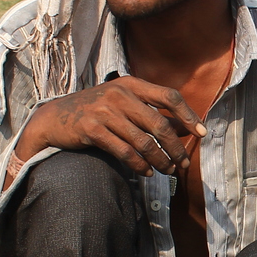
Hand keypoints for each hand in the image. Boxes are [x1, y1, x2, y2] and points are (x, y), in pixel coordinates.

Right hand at [13, 76, 205, 178]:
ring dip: (161, 161)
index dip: (188, 114)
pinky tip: (147, 173)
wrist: (55, 117)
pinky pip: (125, 153)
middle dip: (176, 147)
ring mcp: (104, 111)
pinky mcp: (92, 130)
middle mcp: (119, 95)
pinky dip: (140, 166)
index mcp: (131, 84)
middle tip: (184, 163)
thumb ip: (153, 112)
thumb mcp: (125, 104)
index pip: (168, 96)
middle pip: (159, 124)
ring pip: (144, 142)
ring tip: (169, 171)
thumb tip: (187, 127)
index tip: (201, 132)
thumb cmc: (96, 110)